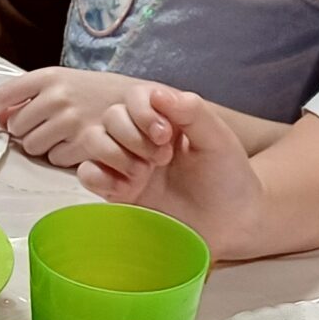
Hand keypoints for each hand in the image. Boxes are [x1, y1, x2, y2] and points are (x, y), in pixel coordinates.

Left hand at [0, 67, 156, 170]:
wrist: (143, 102)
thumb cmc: (100, 93)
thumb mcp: (67, 83)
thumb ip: (33, 95)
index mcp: (51, 76)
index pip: (6, 92)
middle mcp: (58, 96)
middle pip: (17, 127)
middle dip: (24, 132)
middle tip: (45, 129)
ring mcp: (71, 119)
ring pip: (33, 146)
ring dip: (42, 146)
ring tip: (63, 137)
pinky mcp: (84, 141)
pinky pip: (56, 159)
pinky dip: (62, 157)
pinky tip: (77, 146)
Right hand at [73, 86, 262, 250]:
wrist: (230, 225)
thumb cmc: (228, 179)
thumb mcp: (218, 140)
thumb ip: (191, 111)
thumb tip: (157, 93)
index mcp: (166, 118)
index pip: (135, 97)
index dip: (143, 111)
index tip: (166, 135)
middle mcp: (141, 137)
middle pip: (111, 116)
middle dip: (133, 136)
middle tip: (162, 159)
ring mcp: (126, 164)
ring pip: (93, 139)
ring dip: (117, 154)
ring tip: (145, 175)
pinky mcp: (116, 191)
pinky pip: (88, 174)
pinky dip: (101, 177)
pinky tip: (129, 188)